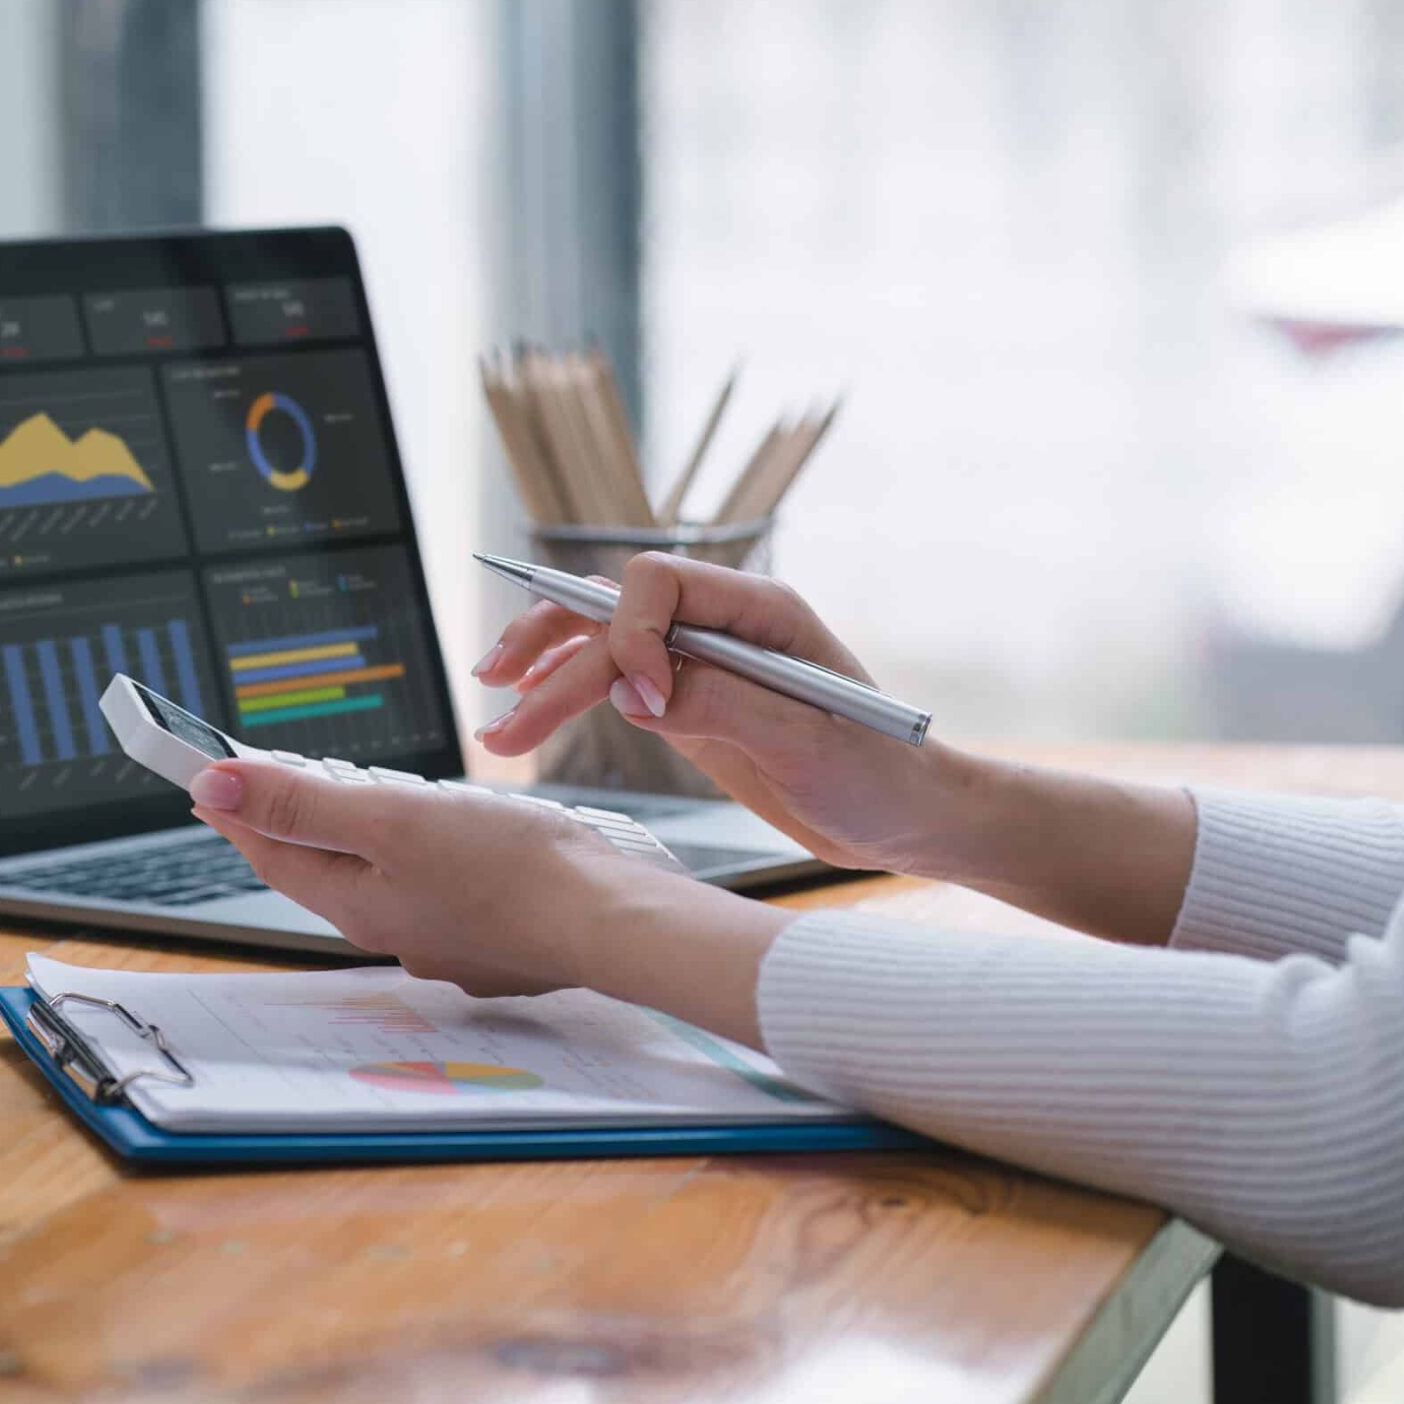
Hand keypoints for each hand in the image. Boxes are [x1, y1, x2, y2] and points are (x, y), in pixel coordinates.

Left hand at [187, 758, 785, 1029]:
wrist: (607, 921)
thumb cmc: (509, 868)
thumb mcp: (391, 818)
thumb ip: (302, 803)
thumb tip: (213, 786)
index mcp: (356, 902)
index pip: (272, 852)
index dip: (236, 810)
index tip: (207, 776)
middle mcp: (391, 929)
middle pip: (323, 869)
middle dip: (296, 824)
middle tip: (272, 780)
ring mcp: (443, 939)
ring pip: (383, 882)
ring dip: (364, 842)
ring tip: (361, 801)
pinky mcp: (490, 939)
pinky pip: (437, 894)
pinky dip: (426, 862)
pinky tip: (450, 843)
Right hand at [471, 554, 964, 874]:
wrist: (907, 819)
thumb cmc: (882, 774)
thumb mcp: (810, 743)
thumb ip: (723, 704)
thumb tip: (635, 690)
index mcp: (761, 610)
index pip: (661, 583)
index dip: (632, 633)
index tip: (642, 703)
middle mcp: (722, 624)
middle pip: (613, 610)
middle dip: (556, 658)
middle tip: (509, 716)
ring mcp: (700, 662)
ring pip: (599, 639)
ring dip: (542, 666)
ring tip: (496, 710)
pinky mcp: (687, 705)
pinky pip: (611, 682)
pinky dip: (563, 693)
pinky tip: (525, 713)